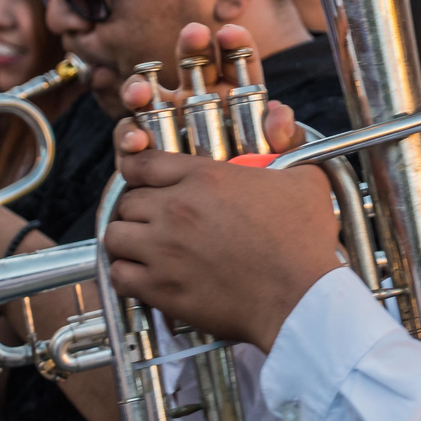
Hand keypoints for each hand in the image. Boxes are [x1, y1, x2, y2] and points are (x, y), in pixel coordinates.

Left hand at [104, 153, 341, 351]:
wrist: (300, 299)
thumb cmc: (305, 242)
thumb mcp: (304, 180)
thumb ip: (287, 145)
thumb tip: (281, 121)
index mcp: (206, 178)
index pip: (144, 163)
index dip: (137, 171)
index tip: (142, 181)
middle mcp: (177, 209)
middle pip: (127, 200)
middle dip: (138, 208)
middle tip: (153, 219)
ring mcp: (165, 250)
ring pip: (115, 236)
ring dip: (127, 240)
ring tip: (144, 247)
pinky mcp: (161, 288)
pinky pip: (118, 276)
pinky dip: (126, 274)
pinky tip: (144, 275)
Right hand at [114, 23, 304, 169]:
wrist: (223, 217)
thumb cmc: (254, 178)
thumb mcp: (278, 159)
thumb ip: (285, 138)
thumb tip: (280, 113)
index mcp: (232, 95)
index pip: (235, 61)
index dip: (234, 44)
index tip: (231, 34)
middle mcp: (196, 99)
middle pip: (190, 64)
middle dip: (191, 45)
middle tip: (194, 35)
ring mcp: (166, 120)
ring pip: (148, 93)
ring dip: (142, 86)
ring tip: (143, 92)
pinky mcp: (143, 148)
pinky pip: (130, 136)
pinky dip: (128, 136)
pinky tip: (136, 141)